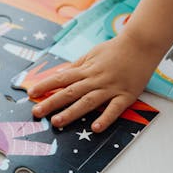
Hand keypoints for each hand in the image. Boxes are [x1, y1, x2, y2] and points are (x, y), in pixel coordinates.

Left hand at [27, 33, 160, 132]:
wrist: (141, 44)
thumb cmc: (116, 49)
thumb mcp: (93, 53)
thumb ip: (78, 66)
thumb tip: (62, 75)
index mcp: (87, 69)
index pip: (62, 78)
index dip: (45, 86)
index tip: (31, 93)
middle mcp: (95, 79)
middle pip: (70, 92)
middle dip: (52, 102)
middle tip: (37, 112)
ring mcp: (110, 88)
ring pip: (88, 102)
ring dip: (72, 112)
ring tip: (57, 122)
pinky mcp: (125, 95)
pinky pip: (114, 109)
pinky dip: (105, 118)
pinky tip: (95, 128)